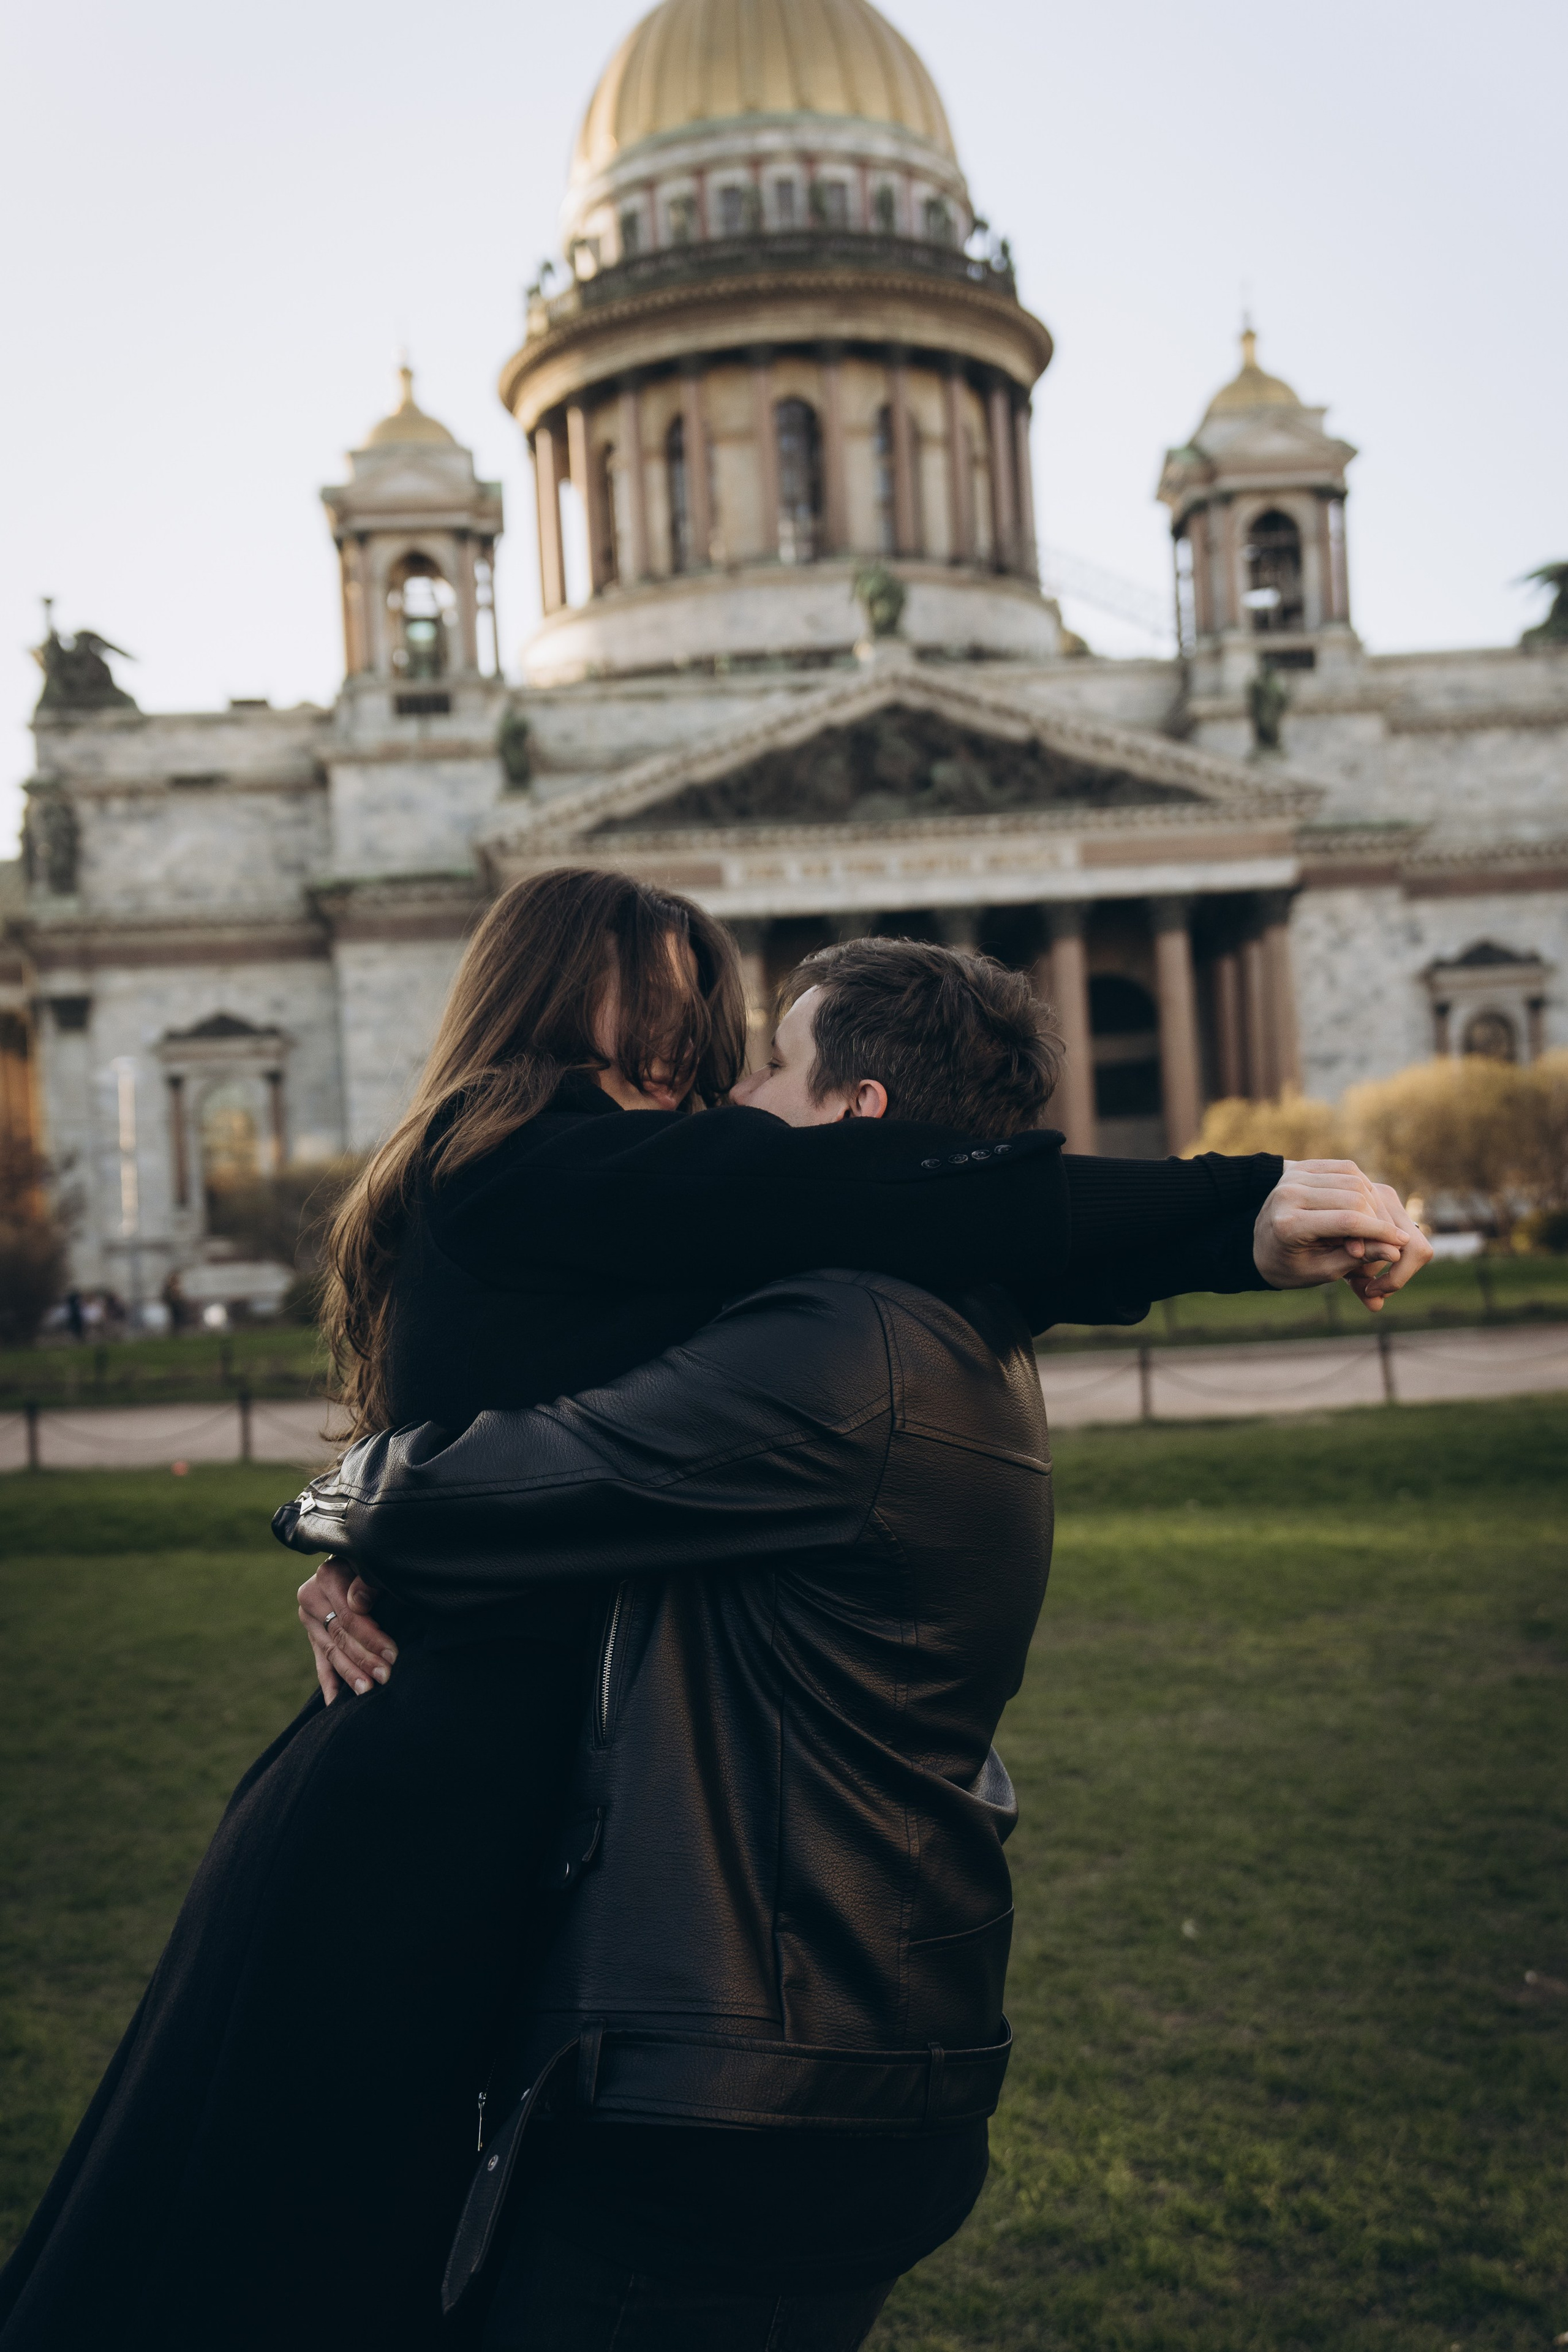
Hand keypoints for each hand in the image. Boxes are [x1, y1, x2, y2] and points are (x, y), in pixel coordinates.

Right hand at [297, 1559, 397, 1705]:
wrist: (356, 1558)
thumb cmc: (374, 1562)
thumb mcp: (371, 1564)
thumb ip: (367, 1581)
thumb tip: (358, 1604)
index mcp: (326, 1577)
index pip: (349, 1616)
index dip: (371, 1637)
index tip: (392, 1655)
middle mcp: (311, 1598)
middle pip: (340, 1636)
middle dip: (364, 1659)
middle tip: (385, 1677)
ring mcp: (310, 1620)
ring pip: (331, 1651)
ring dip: (349, 1674)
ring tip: (366, 1692)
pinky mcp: (313, 1635)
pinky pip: (320, 1662)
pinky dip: (329, 1683)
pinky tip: (334, 1704)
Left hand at [1253, 1159, 1433, 1308]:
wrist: (1257, 1240)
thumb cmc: (1290, 1265)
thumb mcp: (1320, 1271)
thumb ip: (1355, 1259)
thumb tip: (1395, 1250)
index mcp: (1289, 1225)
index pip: (1347, 1221)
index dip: (1380, 1232)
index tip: (1400, 1244)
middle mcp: (1289, 1194)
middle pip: (1355, 1198)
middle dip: (1378, 1220)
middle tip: (1388, 1240)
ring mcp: (1295, 1176)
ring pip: (1355, 1180)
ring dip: (1373, 1203)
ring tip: (1375, 1226)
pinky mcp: (1303, 1166)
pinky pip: (1347, 1169)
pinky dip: (1363, 1187)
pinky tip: (1367, 1205)